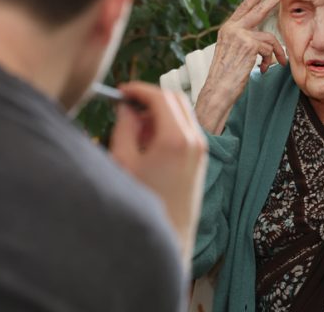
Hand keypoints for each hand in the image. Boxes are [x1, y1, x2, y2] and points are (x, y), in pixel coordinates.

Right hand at [110, 82, 207, 268]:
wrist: (169, 235)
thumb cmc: (142, 201)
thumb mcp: (124, 161)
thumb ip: (124, 127)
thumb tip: (125, 107)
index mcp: (175, 138)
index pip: (160, 96)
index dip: (139, 89)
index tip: (122, 90)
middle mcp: (194, 140)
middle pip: (175, 98)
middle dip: (151, 97)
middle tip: (128, 104)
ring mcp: (201, 149)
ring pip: (182, 112)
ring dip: (159, 111)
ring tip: (136, 130)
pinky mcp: (201, 158)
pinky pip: (185, 128)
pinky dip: (168, 125)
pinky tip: (148, 144)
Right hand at [195, 0, 287, 133]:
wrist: (219, 89)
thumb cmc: (227, 75)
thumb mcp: (233, 52)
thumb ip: (244, 40)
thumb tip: (264, 38)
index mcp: (227, 29)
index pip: (244, 7)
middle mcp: (232, 28)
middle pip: (258, 9)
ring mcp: (240, 35)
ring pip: (269, 37)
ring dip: (275, 52)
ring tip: (275, 64)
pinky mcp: (249, 44)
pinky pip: (269, 49)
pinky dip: (269, 61)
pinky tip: (262, 69)